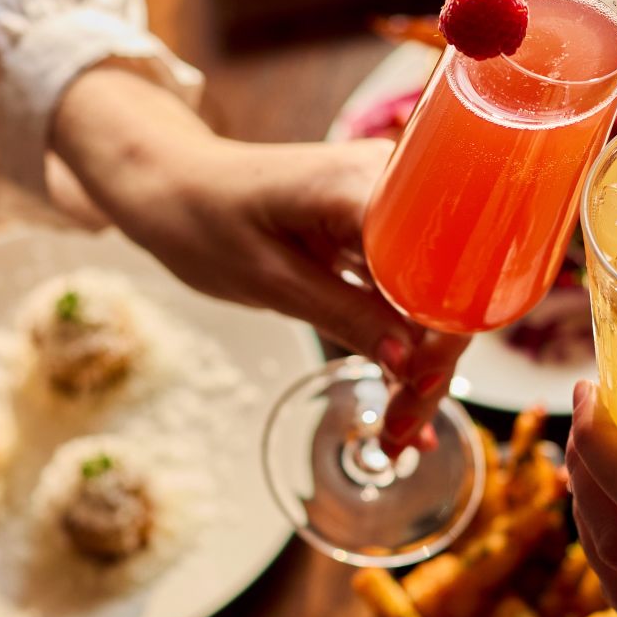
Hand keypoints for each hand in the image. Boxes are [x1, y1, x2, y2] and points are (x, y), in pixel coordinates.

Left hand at [51, 65, 464, 454]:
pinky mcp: (384, 232)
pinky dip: (405, 343)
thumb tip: (408, 365)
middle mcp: (396, 186)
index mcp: (366, 185)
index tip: (416, 390)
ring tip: (400, 434)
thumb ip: (344, 315)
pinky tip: (403, 395)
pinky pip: (410, 292)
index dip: (441, 334)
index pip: (438, 267)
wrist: (171, 182)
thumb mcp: (268, 277)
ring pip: (433, 299)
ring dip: (422, 365)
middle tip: (402, 435)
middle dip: (432, 366)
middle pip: (444, 288)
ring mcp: (394, 209)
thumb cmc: (203, 217)